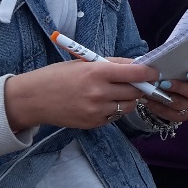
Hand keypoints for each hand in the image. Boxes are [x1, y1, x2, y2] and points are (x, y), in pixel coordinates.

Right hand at [3, 59, 180, 130]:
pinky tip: (103, 103)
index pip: (136, 74)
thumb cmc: (58, 76)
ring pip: (129, 106)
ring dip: (129, 99)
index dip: (149, 73)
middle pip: (136, 91)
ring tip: (117, 92)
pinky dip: (115, 109)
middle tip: (139, 83)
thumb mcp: (84, 64)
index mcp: (98, 72)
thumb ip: (112, 65)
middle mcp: (99, 92)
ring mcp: (97, 110)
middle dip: (140, 87)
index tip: (155, 72)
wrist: (32, 99)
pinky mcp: (94, 123)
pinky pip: (115, 116)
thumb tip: (138, 65)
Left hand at [139, 66, 187, 124]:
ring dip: (165, 98)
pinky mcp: (184, 117)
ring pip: (181, 104)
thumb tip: (161, 64)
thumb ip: (177, 66)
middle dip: (178, 87)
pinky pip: (171, 114)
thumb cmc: (179, 76)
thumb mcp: (181, 69)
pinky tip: (149, 101)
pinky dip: (158, 107)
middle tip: (164, 83)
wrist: (176, 93)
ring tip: (152, 92)